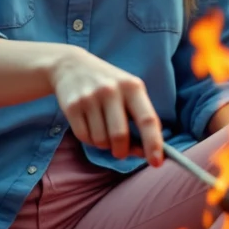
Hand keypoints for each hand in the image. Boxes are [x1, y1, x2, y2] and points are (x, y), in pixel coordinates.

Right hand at [49, 46, 163, 164]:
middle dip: (122, 151)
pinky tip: (89, 125)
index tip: (156, 162)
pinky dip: (89, 139)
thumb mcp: (128, 92)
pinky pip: (84, 137)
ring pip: (101, 140)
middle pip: (120, 136)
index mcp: (132, 87)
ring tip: (101, 128)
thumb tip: (144, 152)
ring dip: (103, 143)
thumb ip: (139, 120)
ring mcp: (90, 97)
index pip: (147, 120)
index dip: (153, 143)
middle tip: (120, 151)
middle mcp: (111, 90)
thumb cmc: (108, 85)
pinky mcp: (72, 106)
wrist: (71, 66)